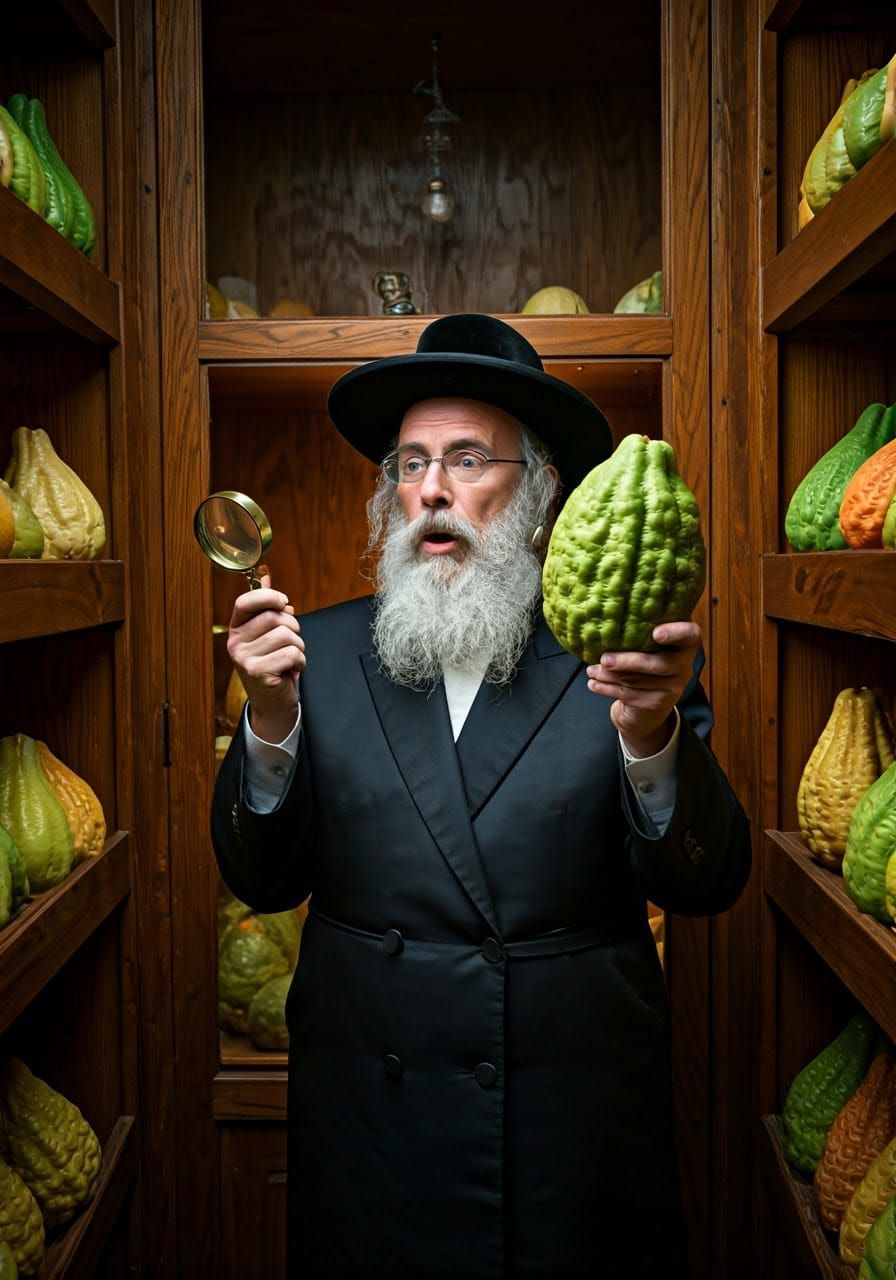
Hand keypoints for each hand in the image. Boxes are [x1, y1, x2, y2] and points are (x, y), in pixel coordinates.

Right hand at [226, 571, 304, 741]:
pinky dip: (300, 661)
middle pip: (274, 618)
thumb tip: (265, 575)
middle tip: (291, 642)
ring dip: (298, 647)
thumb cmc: (272, 662)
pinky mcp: (258, 673)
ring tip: (290, 658)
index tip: (283, 602)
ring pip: (287, 636)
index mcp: (236, 628)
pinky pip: (291, 654)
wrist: (272, 701)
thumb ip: (267, 605)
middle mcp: (235, 642)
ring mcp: (244, 659)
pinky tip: (291, 669)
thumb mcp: (267, 632)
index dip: (268, 597)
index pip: (245, 602)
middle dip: (293, 628)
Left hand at [585, 621, 700, 756]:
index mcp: (684, 643)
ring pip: (640, 682)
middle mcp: (684, 665)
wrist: (650, 696)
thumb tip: (608, 610)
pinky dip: (609, 689)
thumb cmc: (646, 655)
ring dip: (611, 676)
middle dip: (628, 661)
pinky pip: (632, 696)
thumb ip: (640, 627)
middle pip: (660, 664)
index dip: (676, 633)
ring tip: (591, 670)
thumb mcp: (648, 640)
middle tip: (604, 658)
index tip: (656, 633)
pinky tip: (594, 684)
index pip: (691, 635)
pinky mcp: (658, 703)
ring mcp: (674, 687)